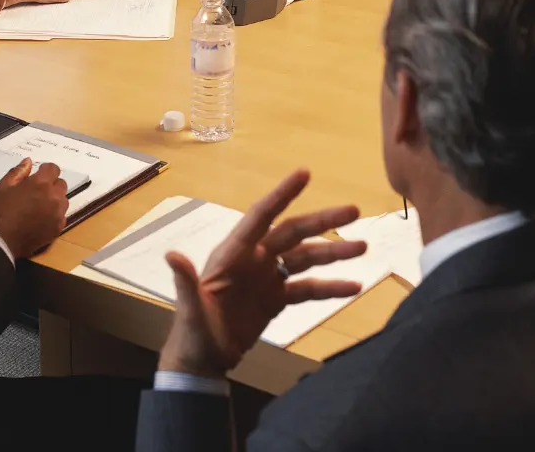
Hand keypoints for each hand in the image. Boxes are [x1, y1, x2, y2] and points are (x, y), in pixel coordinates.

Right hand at [0, 158, 68, 257]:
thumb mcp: (2, 187)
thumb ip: (18, 172)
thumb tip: (29, 161)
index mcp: (41, 183)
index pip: (54, 169)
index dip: (46, 170)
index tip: (38, 174)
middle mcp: (53, 197)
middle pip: (60, 184)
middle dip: (51, 184)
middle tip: (37, 191)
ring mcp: (57, 214)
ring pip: (63, 200)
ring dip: (54, 199)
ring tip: (39, 205)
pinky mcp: (57, 229)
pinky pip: (62, 216)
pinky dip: (55, 214)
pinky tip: (42, 219)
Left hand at [158, 169, 365, 377]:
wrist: (203, 361)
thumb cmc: (193, 332)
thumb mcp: (189, 309)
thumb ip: (185, 282)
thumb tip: (171, 254)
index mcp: (234, 253)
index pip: (261, 216)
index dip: (281, 195)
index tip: (304, 173)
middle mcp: (255, 258)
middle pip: (293, 232)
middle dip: (322, 221)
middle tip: (354, 211)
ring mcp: (268, 277)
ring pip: (306, 258)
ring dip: (333, 252)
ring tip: (363, 247)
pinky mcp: (277, 299)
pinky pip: (307, 288)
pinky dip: (330, 287)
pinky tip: (353, 286)